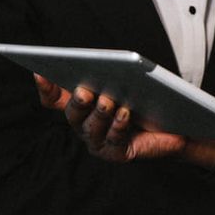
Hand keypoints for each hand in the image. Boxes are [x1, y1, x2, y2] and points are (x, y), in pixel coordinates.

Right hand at [33, 79, 214, 169]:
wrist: (174, 125)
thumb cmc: (144, 99)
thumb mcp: (125, 82)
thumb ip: (109, 72)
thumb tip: (102, 61)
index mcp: (81, 106)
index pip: (55, 98)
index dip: (45, 88)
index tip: (40, 72)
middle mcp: (84, 125)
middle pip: (73, 113)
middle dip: (78, 101)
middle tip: (84, 90)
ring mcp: (98, 142)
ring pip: (91, 128)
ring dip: (99, 113)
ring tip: (108, 101)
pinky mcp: (117, 153)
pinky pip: (114, 140)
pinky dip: (118, 126)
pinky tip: (124, 114)